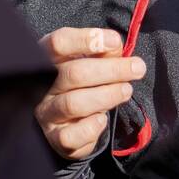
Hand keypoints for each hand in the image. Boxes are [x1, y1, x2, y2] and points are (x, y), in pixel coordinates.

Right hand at [35, 27, 144, 160]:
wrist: (67, 123)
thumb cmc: (83, 84)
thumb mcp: (92, 62)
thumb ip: (104, 52)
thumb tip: (115, 45)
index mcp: (47, 59)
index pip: (59, 43)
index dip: (86, 39)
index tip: (114, 41)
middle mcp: (41, 86)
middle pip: (74, 73)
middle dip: (112, 70)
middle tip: (137, 68)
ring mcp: (46, 113)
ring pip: (74, 103)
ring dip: (107, 96)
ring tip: (126, 91)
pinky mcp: (55, 138)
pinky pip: (71, 135)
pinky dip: (91, 127)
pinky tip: (103, 119)